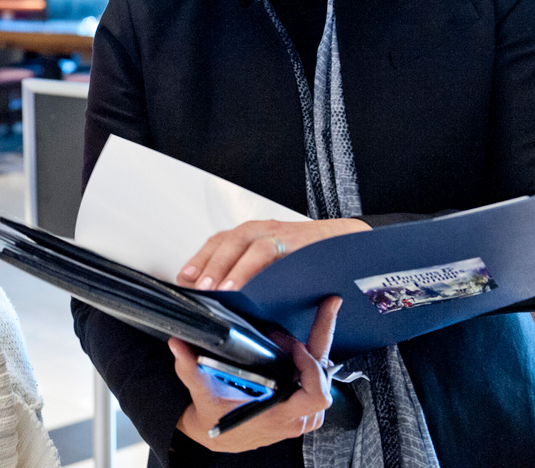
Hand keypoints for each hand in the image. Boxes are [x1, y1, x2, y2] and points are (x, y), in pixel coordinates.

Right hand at [172, 295, 341, 451]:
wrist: (217, 437)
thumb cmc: (213, 418)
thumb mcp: (201, 392)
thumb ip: (190, 368)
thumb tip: (178, 344)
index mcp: (275, 415)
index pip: (314, 395)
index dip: (310, 368)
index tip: (294, 346)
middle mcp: (292, 419)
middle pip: (325, 382)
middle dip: (322, 342)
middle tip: (325, 309)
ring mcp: (298, 419)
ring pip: (325, 386)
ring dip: (317, 358)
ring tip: (309, 333)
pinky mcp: (298, 414)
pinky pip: (318, 392)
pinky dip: (314, 370)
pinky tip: (304, 355)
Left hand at [178, 219, 368, 290]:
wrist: (351, 245)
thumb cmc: (309, 261)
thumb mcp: (274, 270)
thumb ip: (252, 281)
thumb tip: (223, 304)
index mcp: (252, 236)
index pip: (217, 243)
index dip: (199, 259)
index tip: (183, 280)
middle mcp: (262, 230)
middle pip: (226, 241)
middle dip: (209, 264)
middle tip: (197, 288)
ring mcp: (280, 232)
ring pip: (247, 243)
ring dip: (231, 267)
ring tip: (220, 290)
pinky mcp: (298, 240)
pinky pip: (274, 250)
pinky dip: (259, 267)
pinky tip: (252, 286)